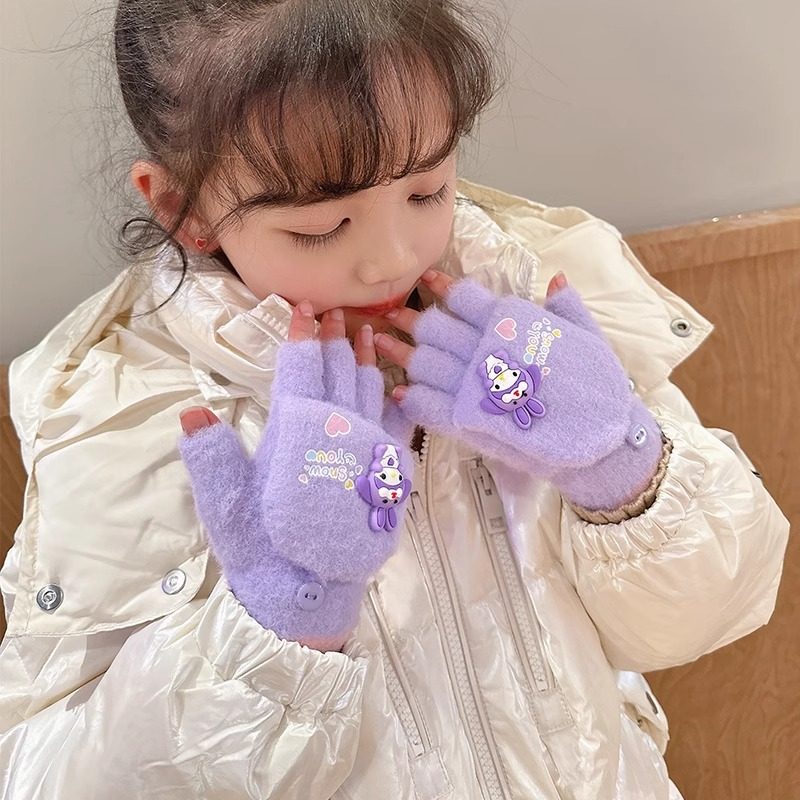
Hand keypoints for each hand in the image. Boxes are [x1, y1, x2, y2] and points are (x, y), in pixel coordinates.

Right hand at [178, 304, 412, 645]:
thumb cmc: (263, 552)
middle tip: (335, 310)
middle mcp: (338, 436)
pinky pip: (395, 426)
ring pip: (370, 393)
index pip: (299, 373)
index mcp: (297, 436)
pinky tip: (396, 386)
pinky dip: (395, 400)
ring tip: (365, 330)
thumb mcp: (225, 508)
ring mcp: (367, 454)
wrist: (309, 597)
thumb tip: (192, 412)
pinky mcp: (385, 476)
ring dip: (365, 360)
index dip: (301, 338)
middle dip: (334, 338)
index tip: (304, 309)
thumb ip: (210, 458)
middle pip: (336, 374)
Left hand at [375, 270, 662, 511]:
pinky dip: (410, 396)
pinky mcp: (469, 422)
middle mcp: (488, 350)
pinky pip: (428, 405)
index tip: (428, 282)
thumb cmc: (600, 389)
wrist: (602, 443)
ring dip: (401, 353)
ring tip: (381, 344)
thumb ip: (567, 308)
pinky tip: (398, 391)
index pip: (467, 297)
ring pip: (425, 363)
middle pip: (436, 328)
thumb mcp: (590, 339)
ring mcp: (475, 387)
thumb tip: (555, 278)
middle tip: (393, 315)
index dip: (444, 288)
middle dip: (411, 320)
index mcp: (515, 325)